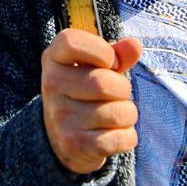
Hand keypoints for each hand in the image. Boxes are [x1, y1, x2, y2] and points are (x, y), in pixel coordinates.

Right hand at [41, 28, 141, 174]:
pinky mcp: (74, 144)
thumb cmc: (84, 89)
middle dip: (123, 88)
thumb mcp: (96, 66)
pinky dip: (127, 135)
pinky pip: (119, 138)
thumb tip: (135, 44)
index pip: (71, 42)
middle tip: (118, 93)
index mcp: (53, 57)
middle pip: (103, 82)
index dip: (100, 49)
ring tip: (117, 112)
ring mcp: (60, 116)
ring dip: (128, 113)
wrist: (61, 136)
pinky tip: (116, 132)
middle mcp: (51, 84)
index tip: (110, 61)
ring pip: (116, 112)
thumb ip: (117, 53)